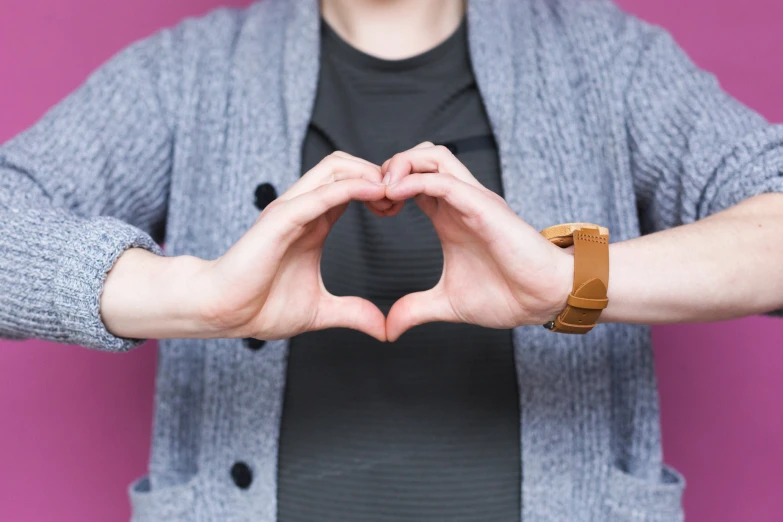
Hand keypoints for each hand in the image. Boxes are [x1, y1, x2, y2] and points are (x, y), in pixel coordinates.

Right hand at [196, 152, 388, 340]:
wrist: (223, 313)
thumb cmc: (260, 307)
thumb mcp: (321, 311)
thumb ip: (353, 313)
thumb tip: (384, 329)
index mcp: (314, 223)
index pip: (352, 186)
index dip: (380, 190)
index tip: (400, 208)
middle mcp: (303, 209)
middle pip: (346, 166)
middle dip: (379, 174)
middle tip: (402, 197)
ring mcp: (291, 210)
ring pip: (335, 167)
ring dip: (369, 174)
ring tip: (392, 194)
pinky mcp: (281, 219)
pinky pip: (320, 192)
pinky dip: (351, 187)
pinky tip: (375, 193)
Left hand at [381, 143, 573, 340]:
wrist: (544, 299)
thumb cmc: (507, 295)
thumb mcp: (446, 304)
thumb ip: (415, 309)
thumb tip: (389, 328)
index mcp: (448, 216)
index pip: (411, 180)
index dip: (384, 186)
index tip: (368, 209)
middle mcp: (459, 201)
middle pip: (420, 156)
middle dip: (388, 167)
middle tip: (370, 197)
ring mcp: (472, 200)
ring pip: (433, 155)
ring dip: (401, 165)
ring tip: (381, 191)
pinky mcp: (483, 206)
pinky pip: (446, 179)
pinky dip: (416, 180)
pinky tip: (394, 195)